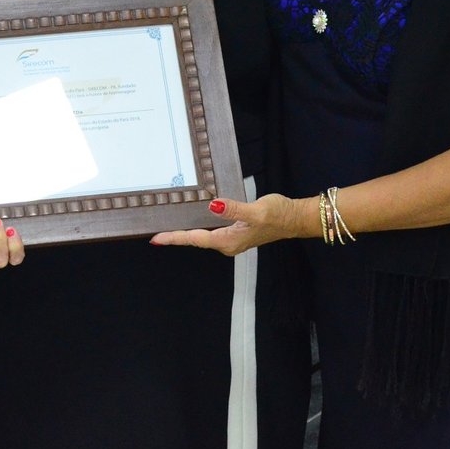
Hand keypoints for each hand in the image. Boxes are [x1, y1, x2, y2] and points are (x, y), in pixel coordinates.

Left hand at [150, 193, 305, 256]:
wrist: (295, 218)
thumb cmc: (278, 214)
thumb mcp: (255, 211)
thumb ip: (233, 209)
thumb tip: (212, 205)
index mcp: (228, 240)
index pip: (195, 239)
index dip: (175, 237)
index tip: (156, 238)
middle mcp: (227, 243)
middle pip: (195, 239)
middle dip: (175, 237)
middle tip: (154, 232)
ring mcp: (231, 239)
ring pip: (202, 236)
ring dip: (185, 233)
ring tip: (166, 228)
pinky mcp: (236, 232)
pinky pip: (211, 231)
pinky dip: (198, 227)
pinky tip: (192, 220)